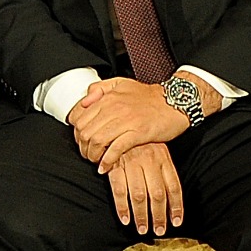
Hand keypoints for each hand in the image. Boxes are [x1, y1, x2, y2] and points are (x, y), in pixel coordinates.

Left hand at [68, 77, 188, 171]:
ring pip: (97, 141)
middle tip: (87, 153)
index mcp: (107, 98)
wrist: (176, 102)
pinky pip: (116, 149)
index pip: (78, 117)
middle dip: (82, 147)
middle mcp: (113, 108)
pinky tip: (105, 167)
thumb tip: (84, 101)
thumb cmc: (149, 96)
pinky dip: (107, 160)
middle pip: (85, 132)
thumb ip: (99, 89)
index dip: (75, 132)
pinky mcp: (138, 133)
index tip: (80, 140)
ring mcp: (125, 121)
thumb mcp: (120, 84)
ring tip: (95, 160)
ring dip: (92, 155)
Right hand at [106, 141, 183, 234]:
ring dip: (141, 215)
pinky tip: (125, 218)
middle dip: (159, 216)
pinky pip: (119, 190)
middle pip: (158, 195)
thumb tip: (170, 194)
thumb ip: (163, 167)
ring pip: (140, 195)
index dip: (176, 207)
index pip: (174, 187)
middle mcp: (150, 162)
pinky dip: (122, 206)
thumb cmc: (139, 134)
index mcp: (163, 158)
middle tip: (158, 230)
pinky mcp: (114, 165)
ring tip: (142, 229)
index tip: (176, 222)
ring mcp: (132, 163)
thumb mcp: (157, 146)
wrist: (119, 116)